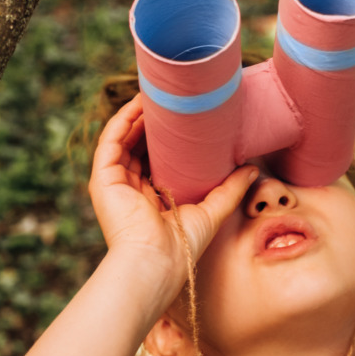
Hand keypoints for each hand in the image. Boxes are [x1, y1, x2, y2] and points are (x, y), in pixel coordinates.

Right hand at [89, 94, 257, 294]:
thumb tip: (252, 168)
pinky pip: (110, 142)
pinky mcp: (102, 180)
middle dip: (152, 122)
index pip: (156, 160)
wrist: (156, 262)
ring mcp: (114, 184)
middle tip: (171, 99)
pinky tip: (138, 104)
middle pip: (139, 146)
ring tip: (156, 93)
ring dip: (137, 115)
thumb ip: (230, 189)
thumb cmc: (182, 246)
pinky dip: (123, 121)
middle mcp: (130, 190)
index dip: (168, 138)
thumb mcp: (211, 211)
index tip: (185, 117)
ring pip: (123, 140)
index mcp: (151, 199)